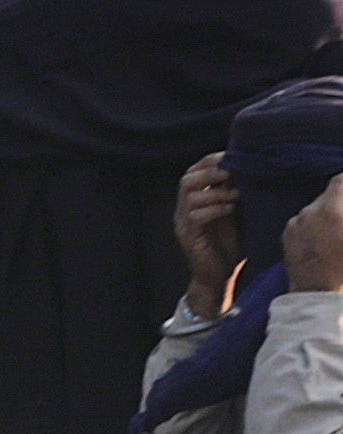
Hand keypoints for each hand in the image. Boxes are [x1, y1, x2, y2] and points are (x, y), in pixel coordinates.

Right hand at [182, 157, 244, 307]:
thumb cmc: (230, 247)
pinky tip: (230, 209)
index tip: (229, 156)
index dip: (209, 162)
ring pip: (189, 196)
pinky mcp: (188, 237)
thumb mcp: (234, 216)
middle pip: (186, 180)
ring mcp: (183, 223)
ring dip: (214, 191)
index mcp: (194, 202)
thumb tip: (250, 172)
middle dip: (209, 172)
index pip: (193, 173)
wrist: (218, 278)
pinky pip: (195, 216)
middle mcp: (184, 210)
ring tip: (235, 194)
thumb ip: (234, 196)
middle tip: (230, 172)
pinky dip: (214, 209)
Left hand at [291, 182, 342, 296]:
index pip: (340, 181)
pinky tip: (323, 238)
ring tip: (336, 230)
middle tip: (341, 214)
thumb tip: (340, 209)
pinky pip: (303, 220)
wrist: (319, 294)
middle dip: (341, 200)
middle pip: (330, 194)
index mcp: (333, 212)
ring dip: (328, 212)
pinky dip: (314, 223)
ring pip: (316, 207)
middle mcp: (311, 211)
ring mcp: (296, 222)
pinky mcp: (287, 233)